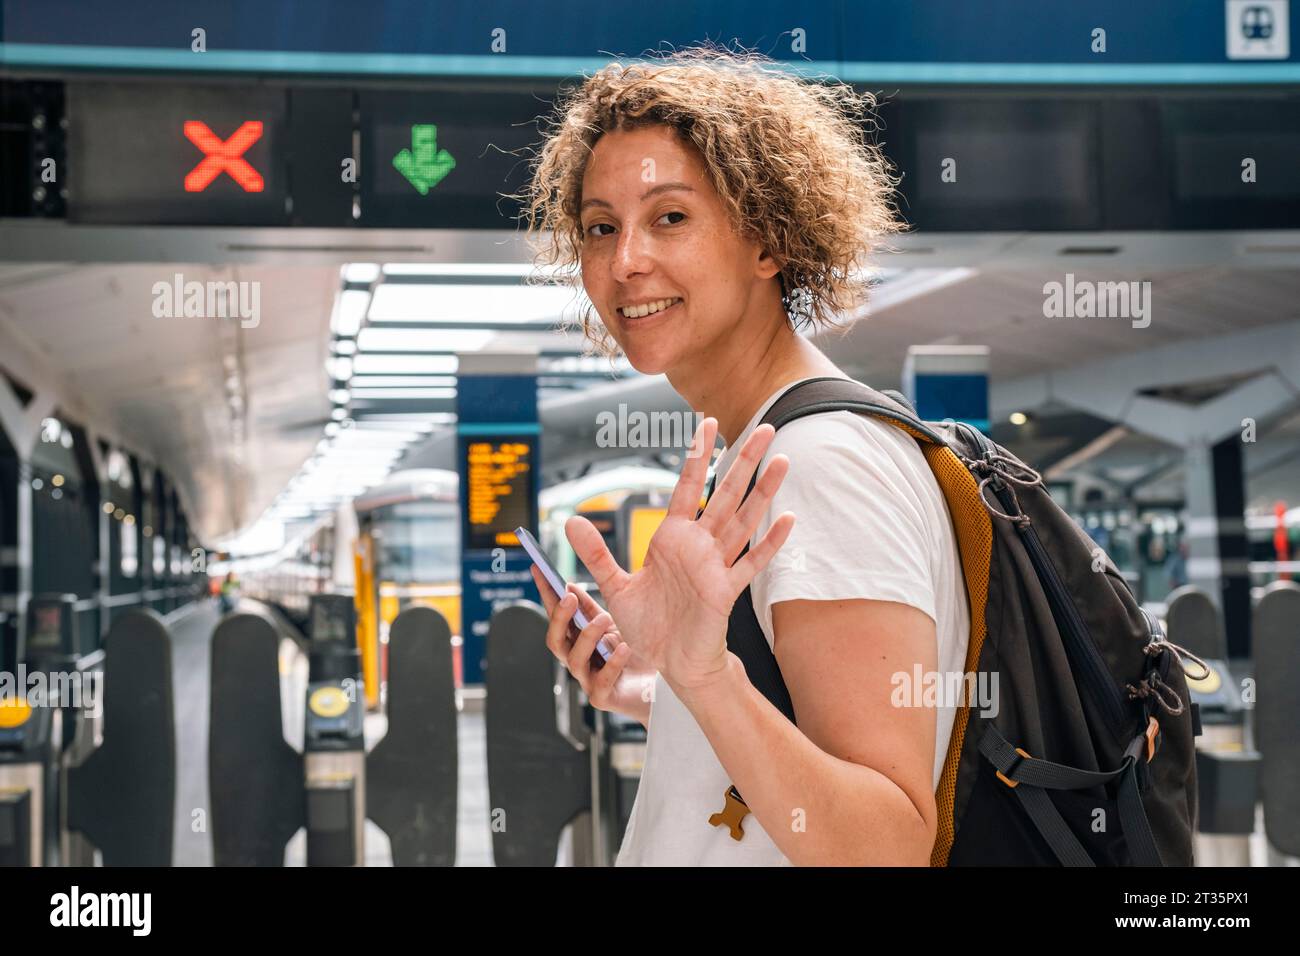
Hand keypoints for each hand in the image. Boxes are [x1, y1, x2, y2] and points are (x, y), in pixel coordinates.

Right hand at [530, 564, 655, 722]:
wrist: (659, 688)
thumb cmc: (635, 655)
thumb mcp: (613, 624)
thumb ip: (590, 608)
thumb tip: (569, 585)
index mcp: (578, 639)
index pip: (556, 614)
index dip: (546, 593)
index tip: (539, 569)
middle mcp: (579, 659)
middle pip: (555, 640)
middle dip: (559, 618)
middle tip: (569, 597)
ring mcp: (589, 679)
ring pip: (574, 660)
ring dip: (587, 636)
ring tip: (605, 619)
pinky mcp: (604, 697)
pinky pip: (602, 681)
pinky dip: (612, 663)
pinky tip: (624, 648)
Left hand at [564, 417, 794, 696]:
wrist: (669, 664)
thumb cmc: (649, 626)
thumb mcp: (615, 586)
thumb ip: (596, 553)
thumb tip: (569, 521)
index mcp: (672, 538)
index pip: (689, 487)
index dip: (698, 456)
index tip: (707, 424)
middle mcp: (699, 546)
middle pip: (725, 494)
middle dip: (743, 461)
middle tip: (764, 428)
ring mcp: (716, 566)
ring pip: (744, 520)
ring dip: (763, 492)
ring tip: (781, 460)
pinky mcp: (726, 591)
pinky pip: (751, 562)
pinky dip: (770, 542)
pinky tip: (788, 518)